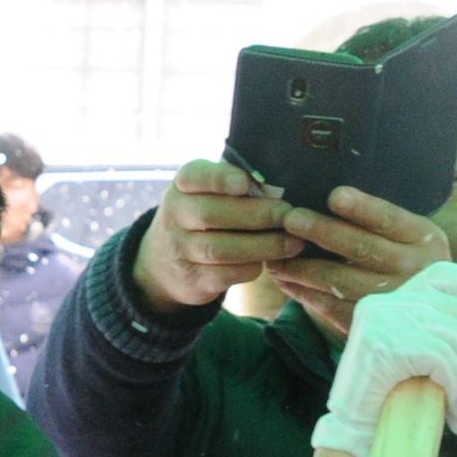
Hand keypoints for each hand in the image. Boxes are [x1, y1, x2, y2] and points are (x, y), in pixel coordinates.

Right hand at [129, 160, 298, 315]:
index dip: (219, 179)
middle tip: (288, 215)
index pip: (194, 176)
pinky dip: (253, 266)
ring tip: (293, 242)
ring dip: (263, 246)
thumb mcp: (205, 192)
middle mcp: (175, 216)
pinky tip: (272, 260)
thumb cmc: (202, 216)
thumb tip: (277, 189)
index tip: (244, 183)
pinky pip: (227, 274)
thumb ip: (235, 184)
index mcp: (182, 186)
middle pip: (212, 215)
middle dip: (257, 215)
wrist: (163, 262)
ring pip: (222, 249)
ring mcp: (180, 250)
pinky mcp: (193, 279)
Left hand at [276, 184, 456, 325]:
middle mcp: (411, 268)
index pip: (389, 219)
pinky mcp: (373, 323)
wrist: (438, 317)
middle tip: (290, 219)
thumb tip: (331, 199)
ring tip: (276, 256)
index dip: (362, 207)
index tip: (334, 196)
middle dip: (320, 231)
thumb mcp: (413, 239)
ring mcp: (392, 298)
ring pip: (338, 279)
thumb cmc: (414, 265)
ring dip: (301, 267)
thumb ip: (382, 222)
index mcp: (424, 238)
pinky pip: (332, 307)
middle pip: (359, 247)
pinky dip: (305, 294)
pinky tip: (286, 282)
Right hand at [315, 261, 456, 456]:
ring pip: (455, 338)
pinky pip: (442, 358)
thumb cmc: (391, 404)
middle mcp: (384, 302)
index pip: (446, 275)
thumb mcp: (423, 360)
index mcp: (392, 300)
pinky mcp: (383, 342)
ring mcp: (381, 318)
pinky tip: (454, 413)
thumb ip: (447, 332)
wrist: (352, 438)